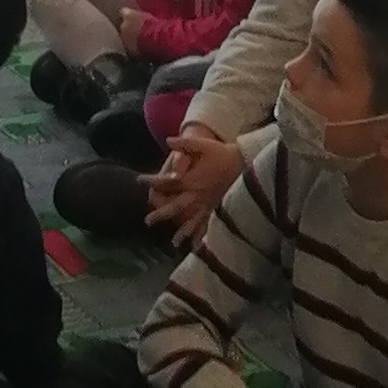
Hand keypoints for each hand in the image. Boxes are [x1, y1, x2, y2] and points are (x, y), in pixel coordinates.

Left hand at [148, 127, 245, 244]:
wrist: (248, 165)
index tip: (139, 181)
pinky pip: (208, 225)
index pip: (166, 182)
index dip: (151, 181)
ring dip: (181, 232)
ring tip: (173, 243)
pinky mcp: (218, 209)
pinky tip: (199, 246)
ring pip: (191, 221)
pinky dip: (203, 236)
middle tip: (147, 221)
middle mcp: (196, 195)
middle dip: (160, 214)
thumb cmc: (224, 154)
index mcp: (190, 180)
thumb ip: (185, 144)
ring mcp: (207, 205)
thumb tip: (168, 140)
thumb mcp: (204, 145)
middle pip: (174, 207)